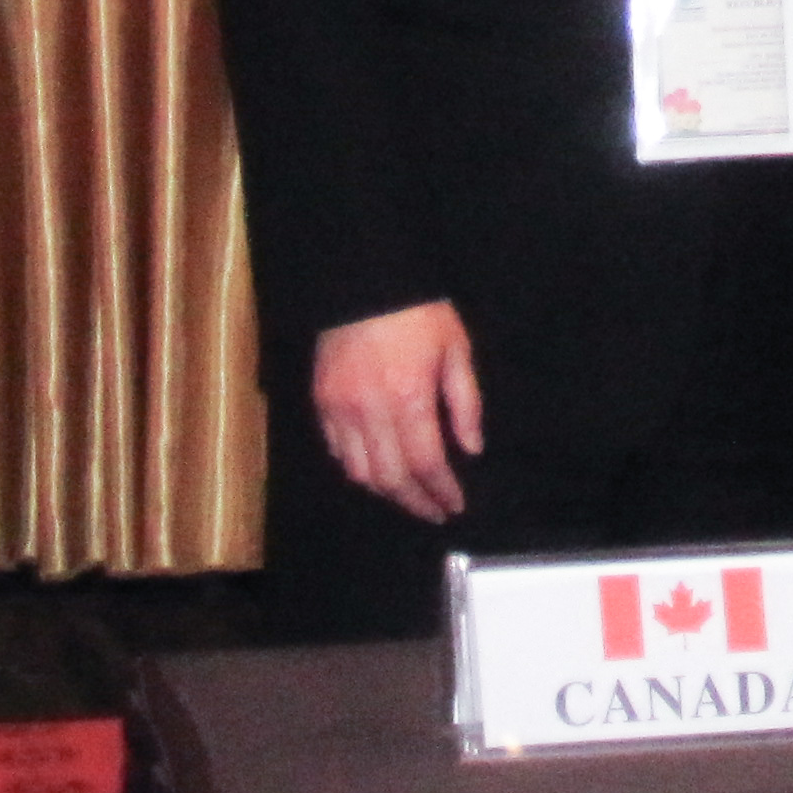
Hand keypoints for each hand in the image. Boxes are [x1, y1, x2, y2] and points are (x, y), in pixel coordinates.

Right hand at [311, 301, 483, 521]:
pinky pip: (336, 451)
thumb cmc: (418, 312)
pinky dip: (356, 469)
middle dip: (415, 503)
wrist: (365, 280)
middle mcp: (371, 411)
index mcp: (410, 397)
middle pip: (391, 478)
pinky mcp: (321, 401)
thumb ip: (465, 403)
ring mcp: (340, 408)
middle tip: (434, 512)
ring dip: (385, 492)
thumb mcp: (456, 348)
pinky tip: (375, 469)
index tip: (454, 505)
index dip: (442, 491)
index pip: (426, 463)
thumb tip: (471, 449)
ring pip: (359, 472)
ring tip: (408, 495)